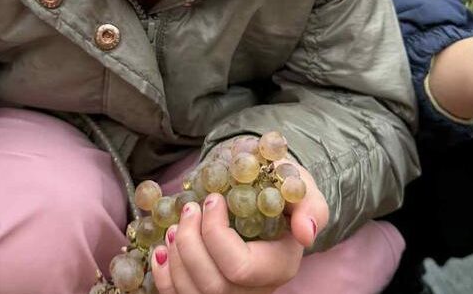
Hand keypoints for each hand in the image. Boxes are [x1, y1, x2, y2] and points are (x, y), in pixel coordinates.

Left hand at [150, 162, 327, 293]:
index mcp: (280, 265)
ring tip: (177, 225)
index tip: (212, 200)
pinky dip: (164, 276)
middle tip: (189, 209)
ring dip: (176, 258)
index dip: (216, 236)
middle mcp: (257, 289)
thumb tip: (305, 232)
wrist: (268, 194)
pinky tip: (163, 249)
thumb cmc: (285, 189)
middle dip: (191, 245)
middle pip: (213, 286)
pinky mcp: (209, 291)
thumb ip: (309, 207)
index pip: (240, 267)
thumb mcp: (303, 189)